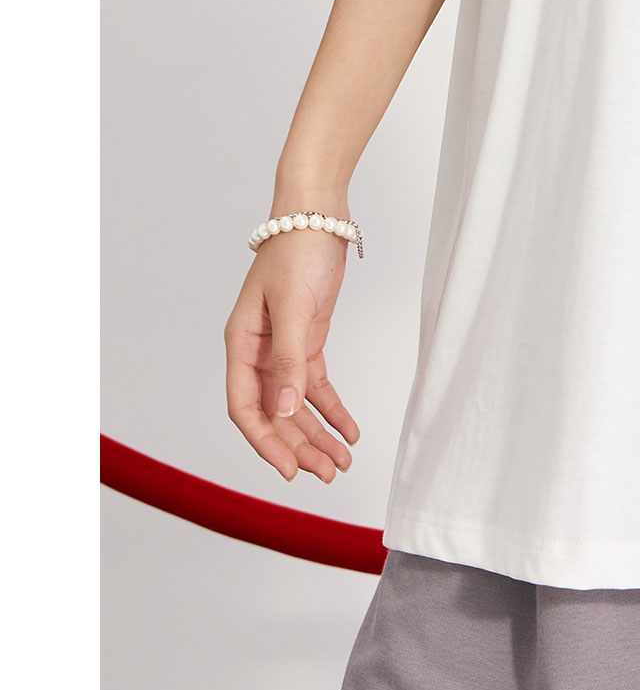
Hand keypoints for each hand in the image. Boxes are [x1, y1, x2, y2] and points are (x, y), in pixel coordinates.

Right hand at [224, 227, 359, 483]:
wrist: (318, 216)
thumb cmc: (296, 252)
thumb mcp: (294, 308)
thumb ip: (288, 362)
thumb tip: (283, 412)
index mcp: (241, 345)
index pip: (245, 407)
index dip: (266, 443)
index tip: (289, 471)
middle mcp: (258, 353)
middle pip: (274, 414)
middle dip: (299, 446)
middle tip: (328, 473)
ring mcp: (283, 349)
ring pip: (296, 405)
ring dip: (317, 434)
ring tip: (342, 462)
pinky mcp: (308, 341)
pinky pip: (316, 386)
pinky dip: (331, 410)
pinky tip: (349, 431)